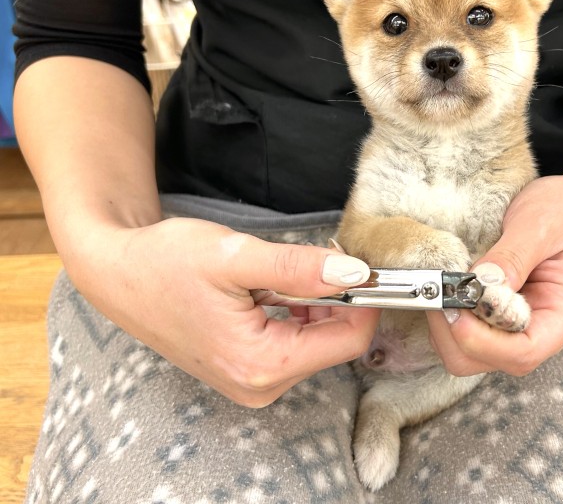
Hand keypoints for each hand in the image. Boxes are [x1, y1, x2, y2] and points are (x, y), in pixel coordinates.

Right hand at [74, 217, 379, 406]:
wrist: (118, 273)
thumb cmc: (165, 263)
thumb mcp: (236, 257)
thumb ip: (298, 268)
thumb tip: (355, 273)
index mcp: (261, 365)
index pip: (350, 340)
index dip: (366, 299)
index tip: (362, 262)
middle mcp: (261, 385)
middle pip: (336, 341)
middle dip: (337, 297)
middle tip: (315, 255)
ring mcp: (254, 381)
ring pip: (317, 339)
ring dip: (315, 301)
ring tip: (279, 271)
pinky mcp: (249, 370)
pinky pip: (296, 341)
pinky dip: (298, 310)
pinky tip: (271, 288)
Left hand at [426, 174, 562, 375]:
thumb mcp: (539, 225)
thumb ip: (511, 257)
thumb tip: (478, 286)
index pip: (525, 351)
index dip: (483, 342)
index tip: (456, 310)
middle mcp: (544, 327)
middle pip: (495, 360)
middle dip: (459, 336)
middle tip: (440, 294)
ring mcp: (522, 324)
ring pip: (476, 354)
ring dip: (450, 329)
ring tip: (442, 289)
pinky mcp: (502, 315)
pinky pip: (472, 333)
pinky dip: (452, 318)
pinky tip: (448, 288)